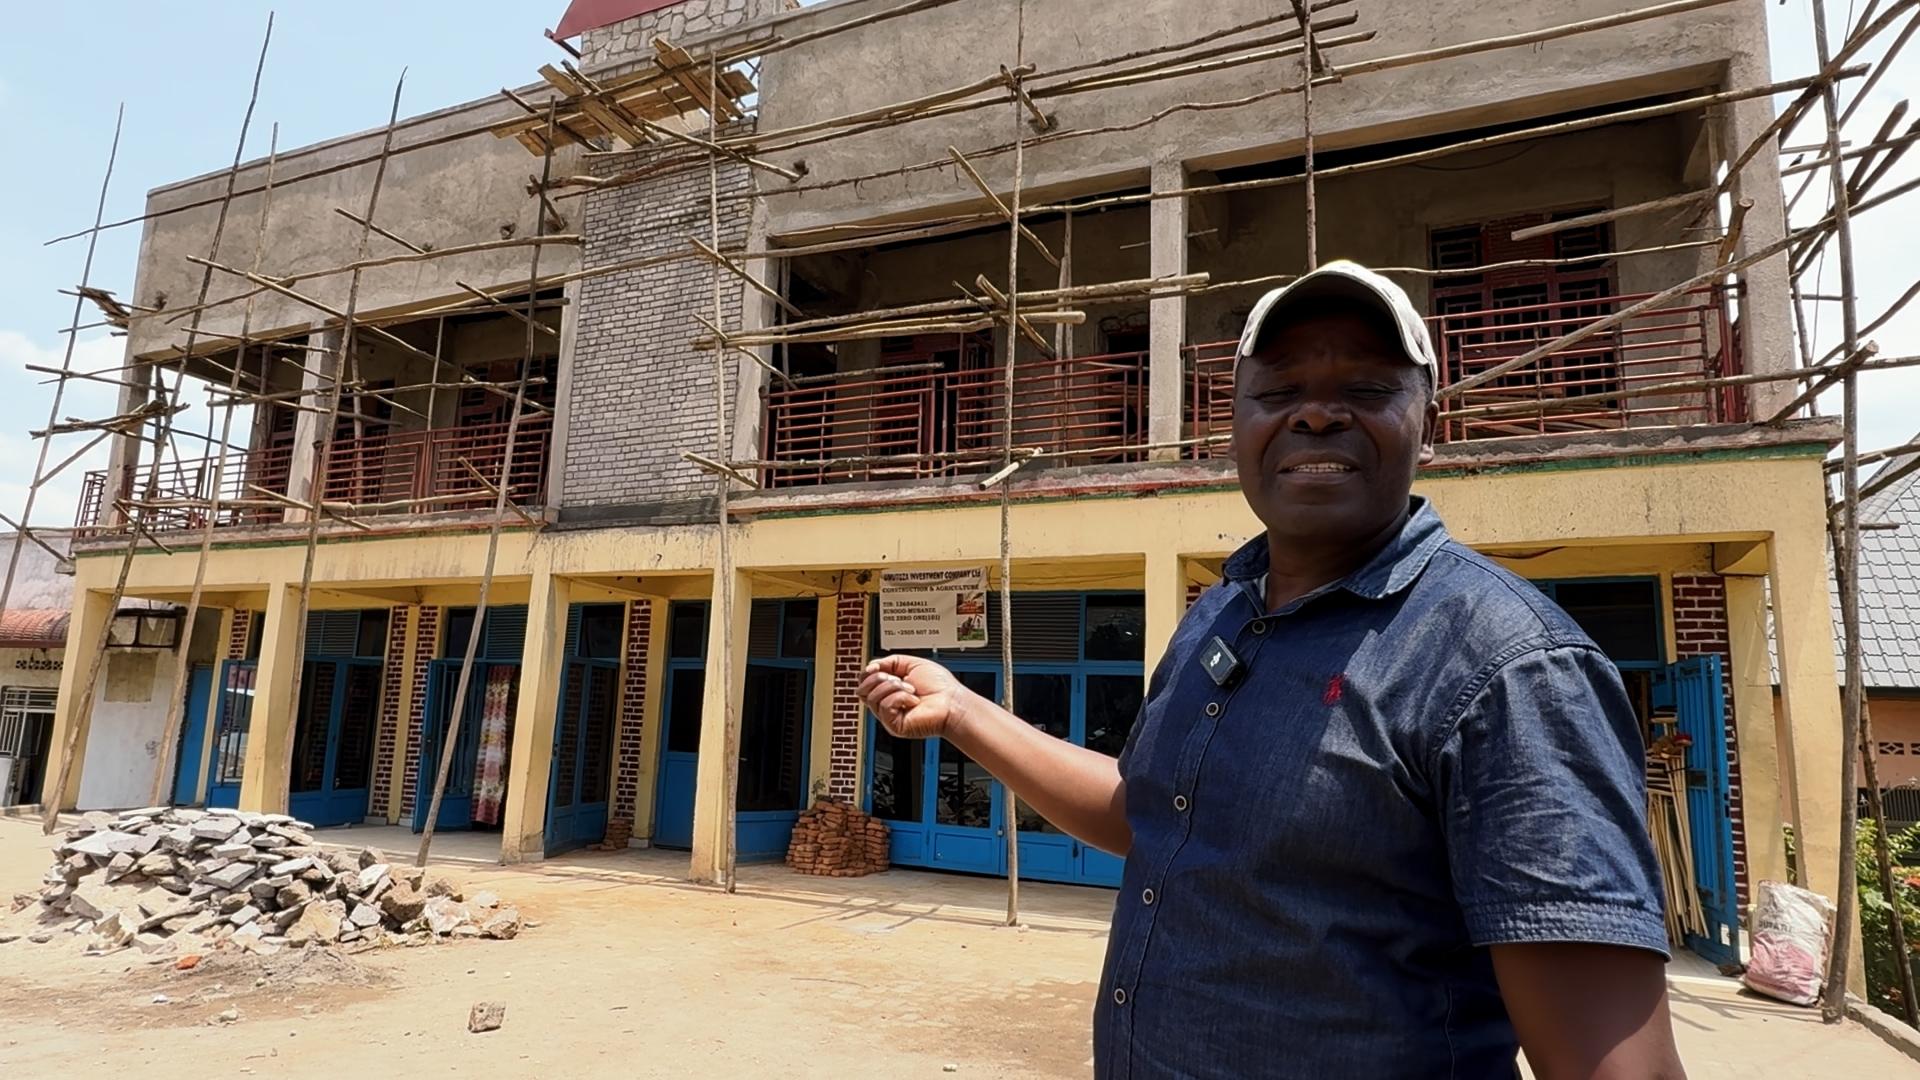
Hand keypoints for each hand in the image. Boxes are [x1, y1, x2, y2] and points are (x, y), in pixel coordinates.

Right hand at [858, 655, 976, 739]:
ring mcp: (889, 715)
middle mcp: (887, 703)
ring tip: (911, 689)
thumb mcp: (912, 664)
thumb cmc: (940, 687)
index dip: (868, 672)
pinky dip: (900, 698)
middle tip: (898, 679)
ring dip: (893, 687)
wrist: (953, 703)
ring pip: (871, 697)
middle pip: (861, 690)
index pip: (864, 682)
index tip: (879, 666)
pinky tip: (913, 700)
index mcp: (889, 689)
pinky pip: (884, 707)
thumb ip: (890, 661)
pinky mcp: (894, 725)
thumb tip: (871, 666)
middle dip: (878, 679)